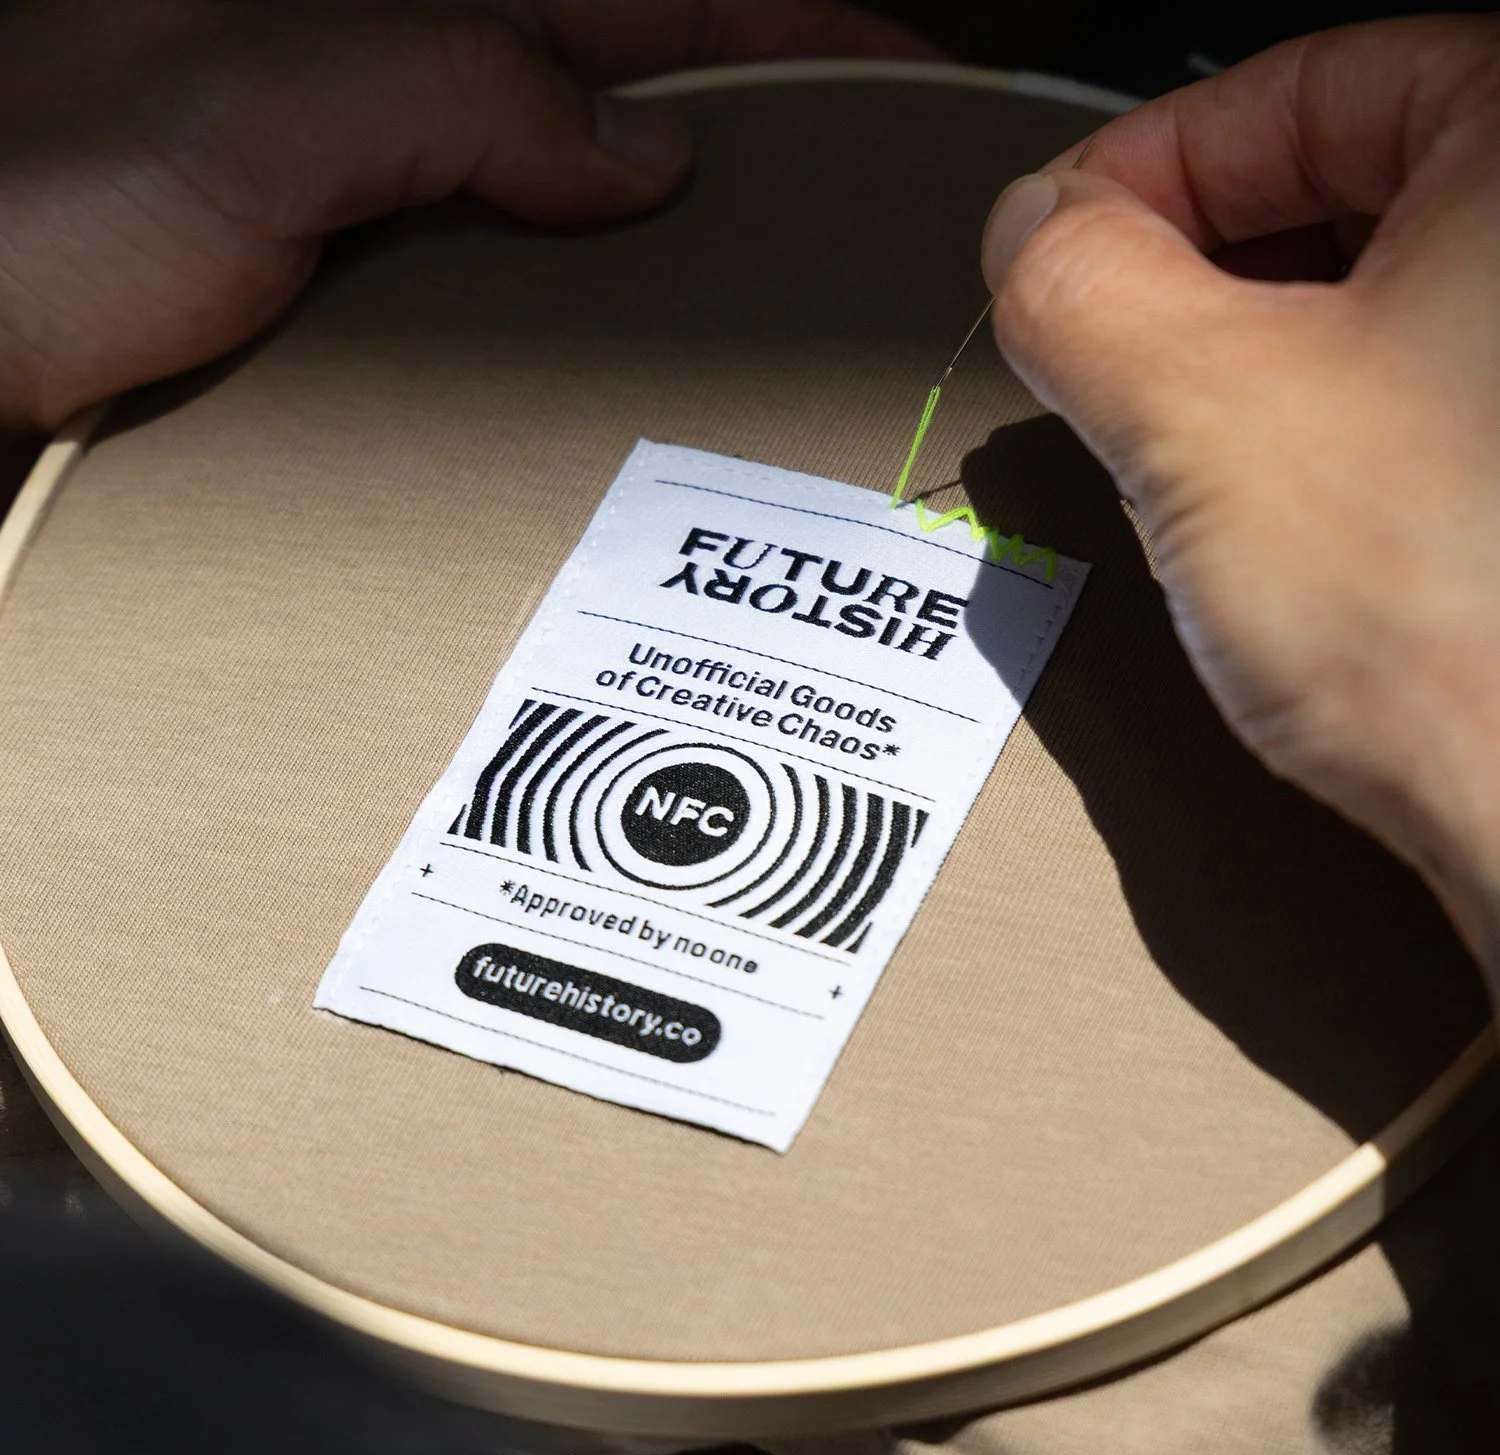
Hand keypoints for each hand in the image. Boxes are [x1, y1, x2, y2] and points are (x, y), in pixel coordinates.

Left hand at [0, 0, 934, 431]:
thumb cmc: (30, 215)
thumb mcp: (242, 114)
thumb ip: (447, 90)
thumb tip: (641, 149)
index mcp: (394, 17)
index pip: (645, 2)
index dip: (791, 29)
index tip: (908, 79)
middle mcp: (401, 92)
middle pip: (633, 96)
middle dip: (765, 140)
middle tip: (868, 223)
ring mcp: (389, 195)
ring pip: (585, 202)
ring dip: (688, 251)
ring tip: (786, 316)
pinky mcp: (365, 292)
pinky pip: (520, 290)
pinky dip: (595, 326)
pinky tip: (638, 377)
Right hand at [981, 17, 1499, 975]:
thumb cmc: (1457, 622)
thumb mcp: (1196, 411)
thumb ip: (1076, 284)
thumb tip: (1031, 233)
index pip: (1307, 81)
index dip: (1146, 165)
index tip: (1060, 246)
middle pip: (1346, 179)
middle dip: (1194, 268)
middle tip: (1108, 351)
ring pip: (1377, 293)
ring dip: (1250, 348)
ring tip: (1187, 440)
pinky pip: (1421, 385)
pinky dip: (1324, 415)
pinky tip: (1278, 496)